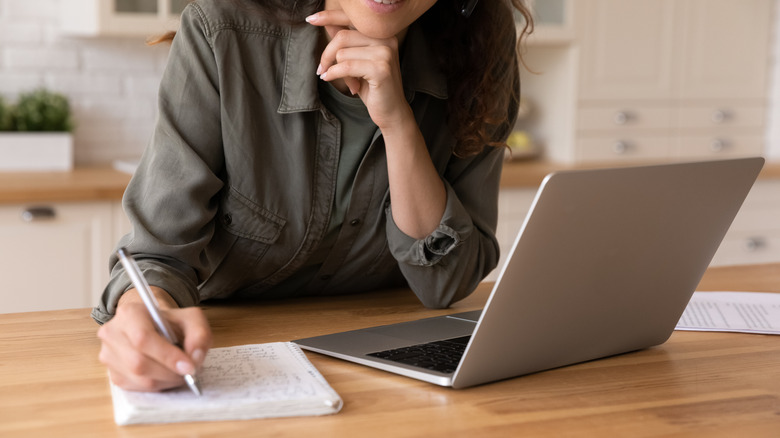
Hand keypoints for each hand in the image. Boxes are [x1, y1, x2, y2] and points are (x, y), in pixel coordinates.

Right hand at [97, 287, 211, 391]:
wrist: (156, 327)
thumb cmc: (171, 323)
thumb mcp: (191, 319)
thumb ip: (199, 334)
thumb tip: (195, 357)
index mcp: (129, 313)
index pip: (143, 338)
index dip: (167, 356)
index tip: (189, 366)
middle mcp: (112, 333)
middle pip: (138, 362)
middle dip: (169, 372)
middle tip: (188, 372)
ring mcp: (108, 355)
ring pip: (138, 378)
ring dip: (165, 380)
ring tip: (179, 372)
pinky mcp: (113, 374)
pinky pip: (136, 388)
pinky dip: (157, 385)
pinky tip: (166, 375)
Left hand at [307, 10, 413, 130]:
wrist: (391, 112)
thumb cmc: (374, 87)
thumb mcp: (357, 61)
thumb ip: (346, 42)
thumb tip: (328, 24)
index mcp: (382, 34)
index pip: (351, 19)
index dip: (329, 17)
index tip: (310, 19)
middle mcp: (386, 39)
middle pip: (342, 37)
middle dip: (327, 55)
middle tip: (321, 70)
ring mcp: (385, 53)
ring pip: (342, 53)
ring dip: (336, 70)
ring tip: (346, 82)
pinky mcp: (380, 69)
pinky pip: (346, 66)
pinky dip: (335, 74)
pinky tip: (335, 81)